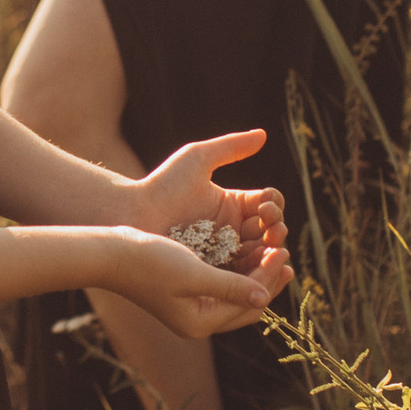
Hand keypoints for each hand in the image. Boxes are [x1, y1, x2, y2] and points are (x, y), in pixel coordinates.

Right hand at [101, 226, 290, 341]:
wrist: (110, 254)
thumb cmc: (148, 262)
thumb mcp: (193, 274)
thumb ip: (230, 287)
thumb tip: (264, 298)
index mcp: (200, 323)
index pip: (248, 305)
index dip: (269, 279)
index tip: (282, 252)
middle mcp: (198, 321)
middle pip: (245, 305)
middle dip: (267, 280)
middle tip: (285, 253)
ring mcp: (191, 307)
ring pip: (235, 293)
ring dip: (255, 273)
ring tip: (273, 250)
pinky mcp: (185, 291)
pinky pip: (222, 284)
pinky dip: (238, 269)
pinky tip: (247, 251)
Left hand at [127, 132, 288, 271]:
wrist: (134, 215)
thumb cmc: (162, 184)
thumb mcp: (197, 159)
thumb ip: (230, 147)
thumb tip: (263, 134)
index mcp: (232, 203)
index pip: (266, 204)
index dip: (272, 205)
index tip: (265, 205)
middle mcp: (232, 229)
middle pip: (268, 231)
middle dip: (276, 230)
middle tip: (273, 229)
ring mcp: (224, 253)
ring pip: (258, 255)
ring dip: (271, 253)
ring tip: (273, 249)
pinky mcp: (213, 272)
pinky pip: (240, 275)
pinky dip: (254, 273)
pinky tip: (260, 268)